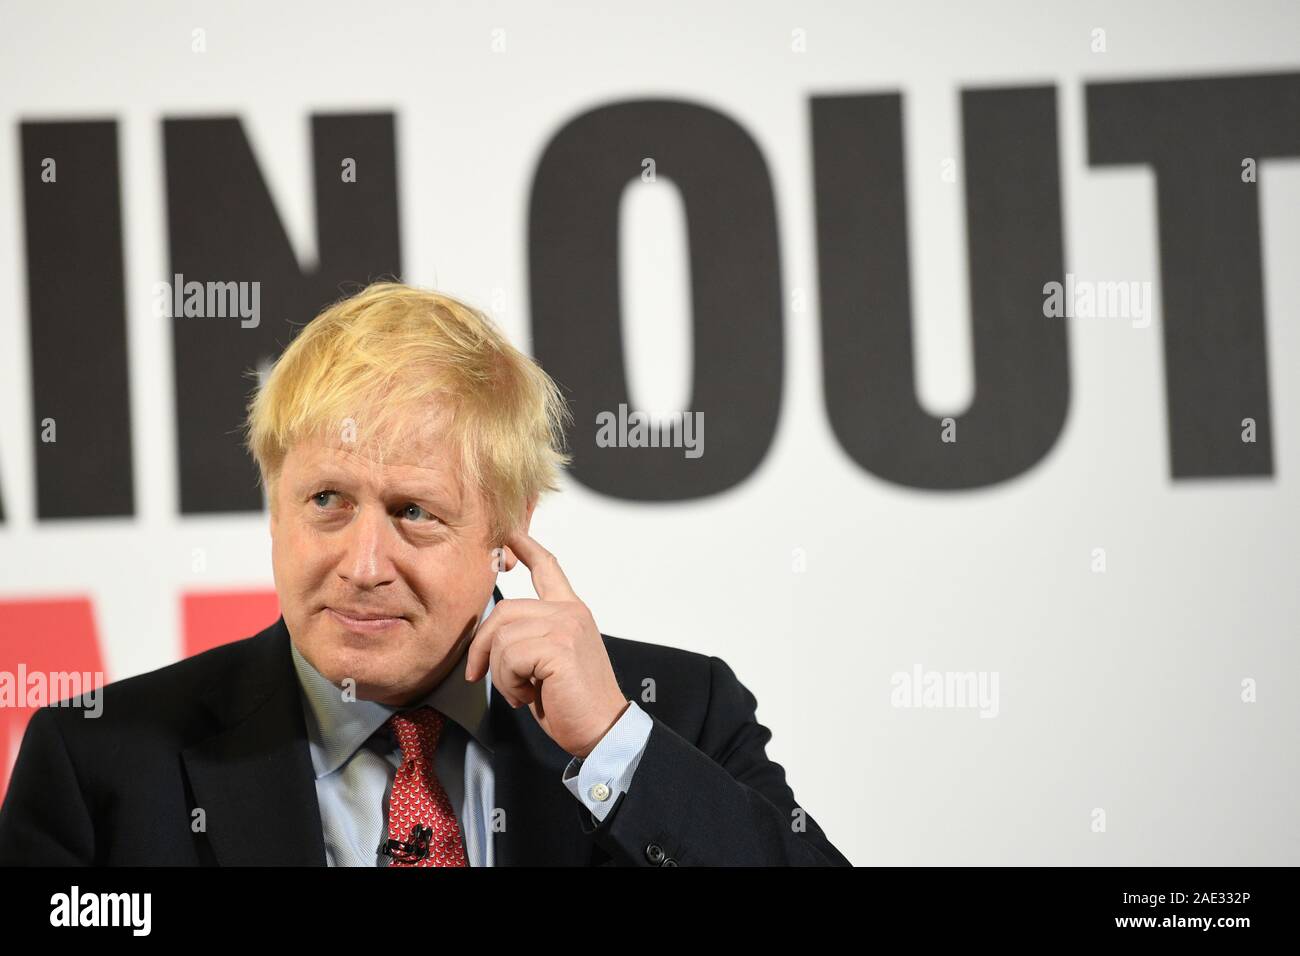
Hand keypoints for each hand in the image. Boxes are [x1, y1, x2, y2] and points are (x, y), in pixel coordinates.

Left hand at [464, 530, 629, 758]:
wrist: (602, 730)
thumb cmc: (573, 703)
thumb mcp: (547, 662)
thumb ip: (529, 638)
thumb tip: (492, 638)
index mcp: (570, 612)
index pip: (548, 568)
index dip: (526, 546)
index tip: (509, 531)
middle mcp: (570, 612)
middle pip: (505, 609)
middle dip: (481, 646)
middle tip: (478, 675)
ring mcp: (566, 626)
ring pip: (502, 636)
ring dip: (500, 672)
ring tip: (520, 691)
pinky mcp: (559, 646)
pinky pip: (509, 656)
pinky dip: (509, 682)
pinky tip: (527, 696)